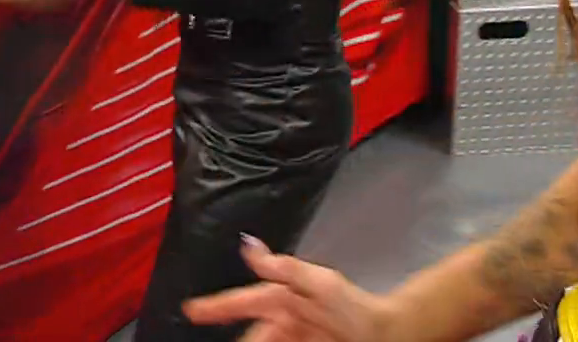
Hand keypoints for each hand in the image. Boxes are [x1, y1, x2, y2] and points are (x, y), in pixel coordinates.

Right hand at [184, 236, 391, 341]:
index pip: (242, 302)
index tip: (190, 309)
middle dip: (236, 339)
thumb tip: (248, 245)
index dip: (214, 306)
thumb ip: (284, 268)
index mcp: (282, 299)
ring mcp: (292, 337)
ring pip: (259, 341)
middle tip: (215, 340)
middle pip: (249, 334)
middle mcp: (283, 319)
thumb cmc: (355, 308)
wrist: (387, 336)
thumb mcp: (321, 284)